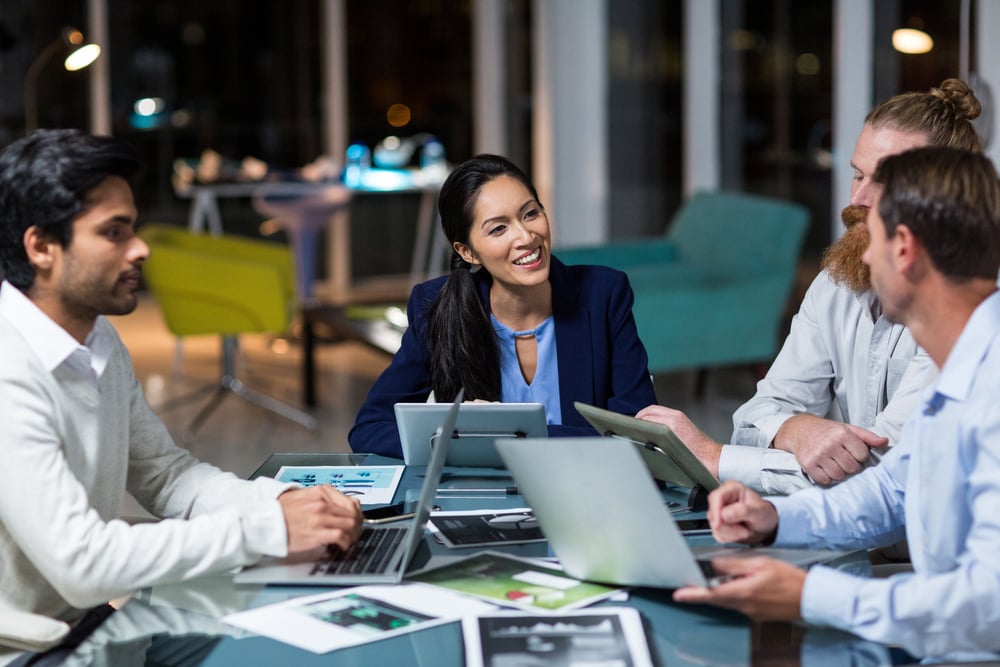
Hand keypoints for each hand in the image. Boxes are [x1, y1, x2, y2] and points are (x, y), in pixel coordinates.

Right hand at [277, 486, 361, 553]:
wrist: (265, 521)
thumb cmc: (279, 511)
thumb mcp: (302, 496)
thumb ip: (321, 499)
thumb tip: (340, 507)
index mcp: (320, 492)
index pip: (350, 501)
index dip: (357, 514)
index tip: (356, 521)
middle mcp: (322, 503)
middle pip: (353, 513)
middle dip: (357, 525)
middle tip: (355, 533)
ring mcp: (320, 517)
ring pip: (351, 524)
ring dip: (353, 535)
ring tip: (349, 541)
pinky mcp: (317, 532)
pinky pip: (341, 536)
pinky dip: (346, 542)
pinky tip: (342, 546)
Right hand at [635, 405, 721, 477]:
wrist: (714, 460)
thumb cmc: (697, 460)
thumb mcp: (672, 453)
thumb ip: (656, 442)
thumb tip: (644, 440)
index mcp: (672, 423)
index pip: (646, 416)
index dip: (636, 422)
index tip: (629, 427)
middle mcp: (676, 417)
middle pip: (650, 410)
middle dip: (639, 417)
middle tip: (632, 426)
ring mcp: (680, 418)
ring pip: (657, 411)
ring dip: (647, 416)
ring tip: (640, 427)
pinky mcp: (683, 421)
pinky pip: (664, 414)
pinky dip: (655, 418)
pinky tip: (653, 429)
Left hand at [673, 556, 804, 620]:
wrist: (811, 597)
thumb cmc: (790, 579)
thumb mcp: (759, 563)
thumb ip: (733, 565)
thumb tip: (713, 565)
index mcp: (744, 592)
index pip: (711, 594)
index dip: (693, 595)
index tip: (678, 594)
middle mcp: (745, 606)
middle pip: (716, 599)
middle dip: (701, 593)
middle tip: (687, 587)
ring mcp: (751, 613)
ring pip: (727, 602)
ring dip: (719, 592)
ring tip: (721, 580)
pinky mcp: (757, 616)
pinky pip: (739, 605)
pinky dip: (734, 595)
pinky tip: (741, 586)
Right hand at [706, 481, 777, 544]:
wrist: (765, 527)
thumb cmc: (764, 514)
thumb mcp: (759, 511)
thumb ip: (743, 510)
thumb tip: (725, 514)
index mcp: (732, 489)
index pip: (716, 497)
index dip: (715, 510)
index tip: (718, 524)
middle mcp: (722, 499)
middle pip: (713, 514)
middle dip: (729, 527)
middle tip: (745, 530)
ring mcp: (718, 512)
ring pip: (715, 527)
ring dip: (731, 533)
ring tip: (745, 531)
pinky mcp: (718, 524)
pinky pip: (718, 535)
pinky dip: (730, 538)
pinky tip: (739, 533)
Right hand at [773, 415, 887, 484]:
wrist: (800, 430)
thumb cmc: (827, 431)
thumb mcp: (848, 429)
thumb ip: (868, 436)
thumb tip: (885, 441)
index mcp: (842, 433)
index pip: (862, 455)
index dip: (859, 456)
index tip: (852, 452)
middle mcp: (830, 444)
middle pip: (852, 468)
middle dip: (850, 465)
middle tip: (843, 459)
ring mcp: (818, 455)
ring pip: (839, 475)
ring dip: (838, 472)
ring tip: (833, 463)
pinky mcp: (808, 464)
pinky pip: (825, 480)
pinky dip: (826, 477)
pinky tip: (824, 467)